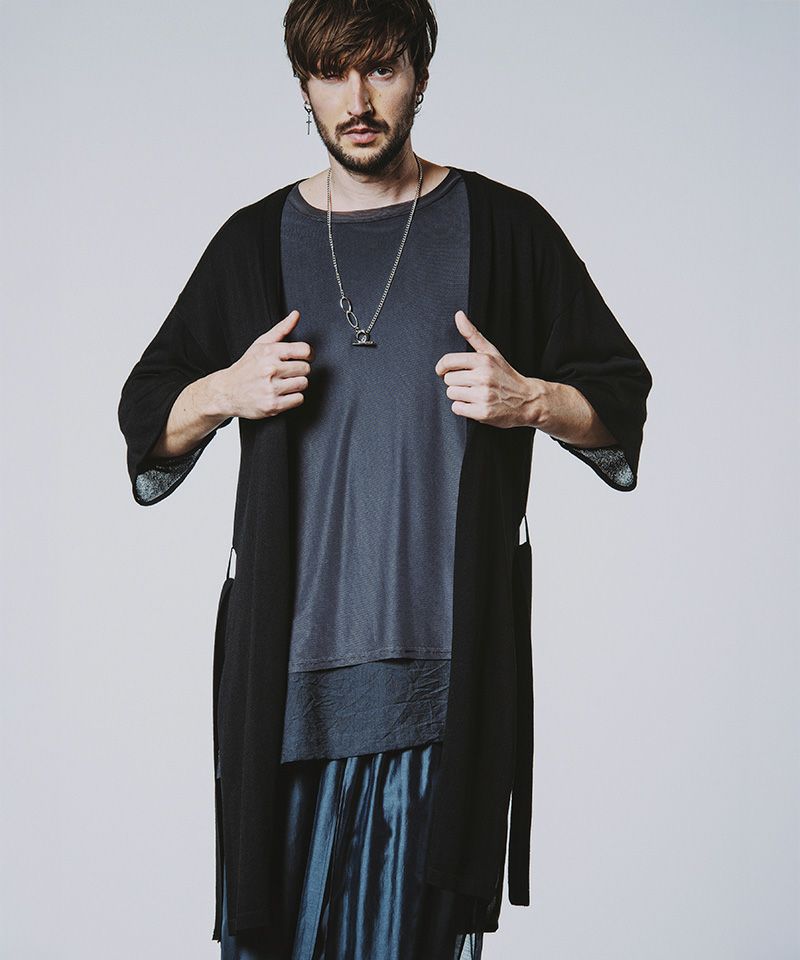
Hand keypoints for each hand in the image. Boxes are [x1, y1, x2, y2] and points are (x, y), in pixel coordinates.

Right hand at [218, 310, 312, 418]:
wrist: (227, 391)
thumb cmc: (246, 367)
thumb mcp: (261, 344)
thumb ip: (281, 329)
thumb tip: (296, 315)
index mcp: (269, 352)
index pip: (305, 350)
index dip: (308, 355)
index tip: (303, 358)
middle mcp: (270, 369)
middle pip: (306, 369)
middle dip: (299, 370)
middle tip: (288, 373)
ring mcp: (271, 388)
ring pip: (303, 384)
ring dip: (297, 384)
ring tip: (284, 383)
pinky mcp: (273, 405)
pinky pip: (299, 399)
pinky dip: (293, 398)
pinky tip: (282, 394)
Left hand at [434, 311, 539, 428]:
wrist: (527, 400)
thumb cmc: (506, 376)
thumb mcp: (491, 352)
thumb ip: (472, 334)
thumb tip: (458, 315)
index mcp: (483, 360)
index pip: (448, 361)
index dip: (442, 368)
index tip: (443, 371)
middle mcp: (483, 377)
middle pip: (448, 380)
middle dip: (456, 383)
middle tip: (471, 384)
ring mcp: (483, 396)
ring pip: (452, 394)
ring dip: (460, 396)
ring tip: (475, 394)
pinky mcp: (482, 413)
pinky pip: (458, 409)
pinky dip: (464, 408)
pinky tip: (476, 404)